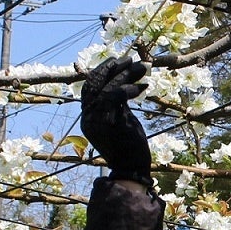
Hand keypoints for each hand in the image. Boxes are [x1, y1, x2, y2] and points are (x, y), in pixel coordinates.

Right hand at [80, 59, 152, 180]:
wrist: (132, 170)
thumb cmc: (129, 146)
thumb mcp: (121, 120)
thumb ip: (117, 103)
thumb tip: (125, 82)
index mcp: (87, 117)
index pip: (89, 87)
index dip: (102, 71)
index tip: (118, 61)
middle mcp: (87, 118)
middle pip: (94, 84)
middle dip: (113, 68)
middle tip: (131, 59)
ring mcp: (96, 120)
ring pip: (106, 87)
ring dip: (125, 74)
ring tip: (143, 68)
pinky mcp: (109, 122)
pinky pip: (114, 96)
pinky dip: (128, 87)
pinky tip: (142, 87)